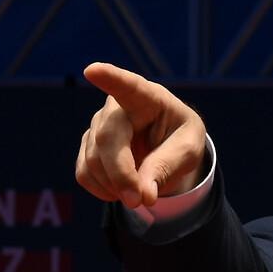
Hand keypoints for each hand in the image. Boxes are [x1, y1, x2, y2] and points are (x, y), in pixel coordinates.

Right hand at [75, 62, 206, 207]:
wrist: (168, 146)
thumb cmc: (181, 139)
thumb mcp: (188, 150)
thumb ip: (167, 167)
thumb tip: (143, 196)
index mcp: (147, 98)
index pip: (127, 86)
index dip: (109, 78)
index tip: (93, 71)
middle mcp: (115, 107)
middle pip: (106, 140)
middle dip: (121, 175)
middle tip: (140, 201)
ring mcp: (97, 126)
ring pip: (93, 161)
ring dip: (116, 187)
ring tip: (141, 193)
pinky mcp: (87, 146)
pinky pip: (84, 174)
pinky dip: (104, 191)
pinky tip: (122, 191)